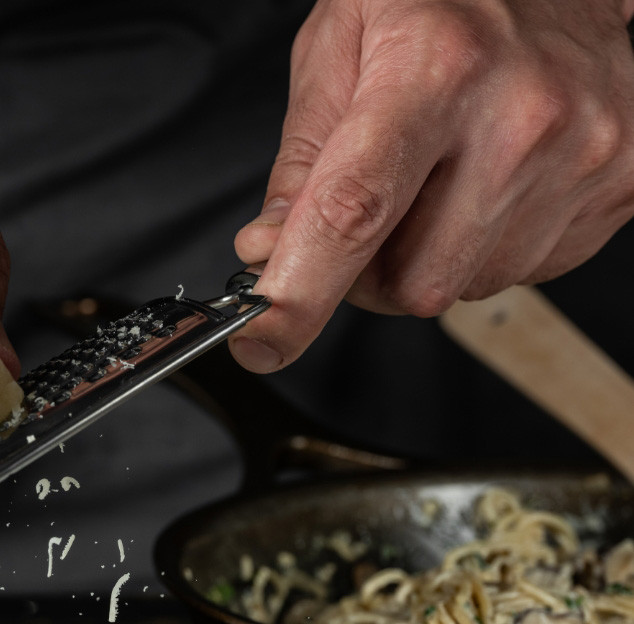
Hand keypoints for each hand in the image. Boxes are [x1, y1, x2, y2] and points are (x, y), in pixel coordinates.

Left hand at [230, 0, 633, 372]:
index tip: (262, 344)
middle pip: (411, 282)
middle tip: (368, 217)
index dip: (299, 297)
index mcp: (436, 70)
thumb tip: (270, 249)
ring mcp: (582, 155)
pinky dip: (484, 249)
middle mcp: (520, 116)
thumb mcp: (341, 43)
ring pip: (463, 287)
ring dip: (428, 259)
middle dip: (368, 275)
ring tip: (441, 178)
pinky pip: (522, 273)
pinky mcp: (619, 183)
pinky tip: (490, 184)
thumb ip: (301, 158)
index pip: (353, 215)